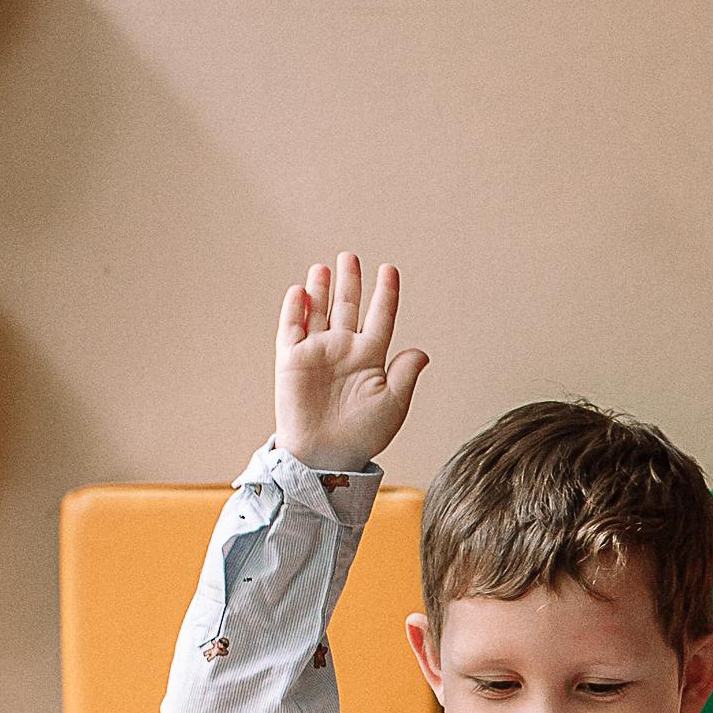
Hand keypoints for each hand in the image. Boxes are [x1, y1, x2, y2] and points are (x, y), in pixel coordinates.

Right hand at [276, 253, 427, 470]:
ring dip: (321, 290)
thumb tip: (421, 352)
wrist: (327, 455)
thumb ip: (405, 374)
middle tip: (350, 257)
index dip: (385, 293)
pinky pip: (291, 328)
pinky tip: (300, 291)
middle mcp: (344, 350)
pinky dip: (295, 308)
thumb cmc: (363, 435)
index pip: (381, 317)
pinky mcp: (292, 359)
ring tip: (324, 268)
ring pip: (319, 312)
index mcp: (371, 357)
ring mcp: (317, 352)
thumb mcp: (393, 404)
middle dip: (349, 282)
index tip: (390, 269)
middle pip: (348, 307)